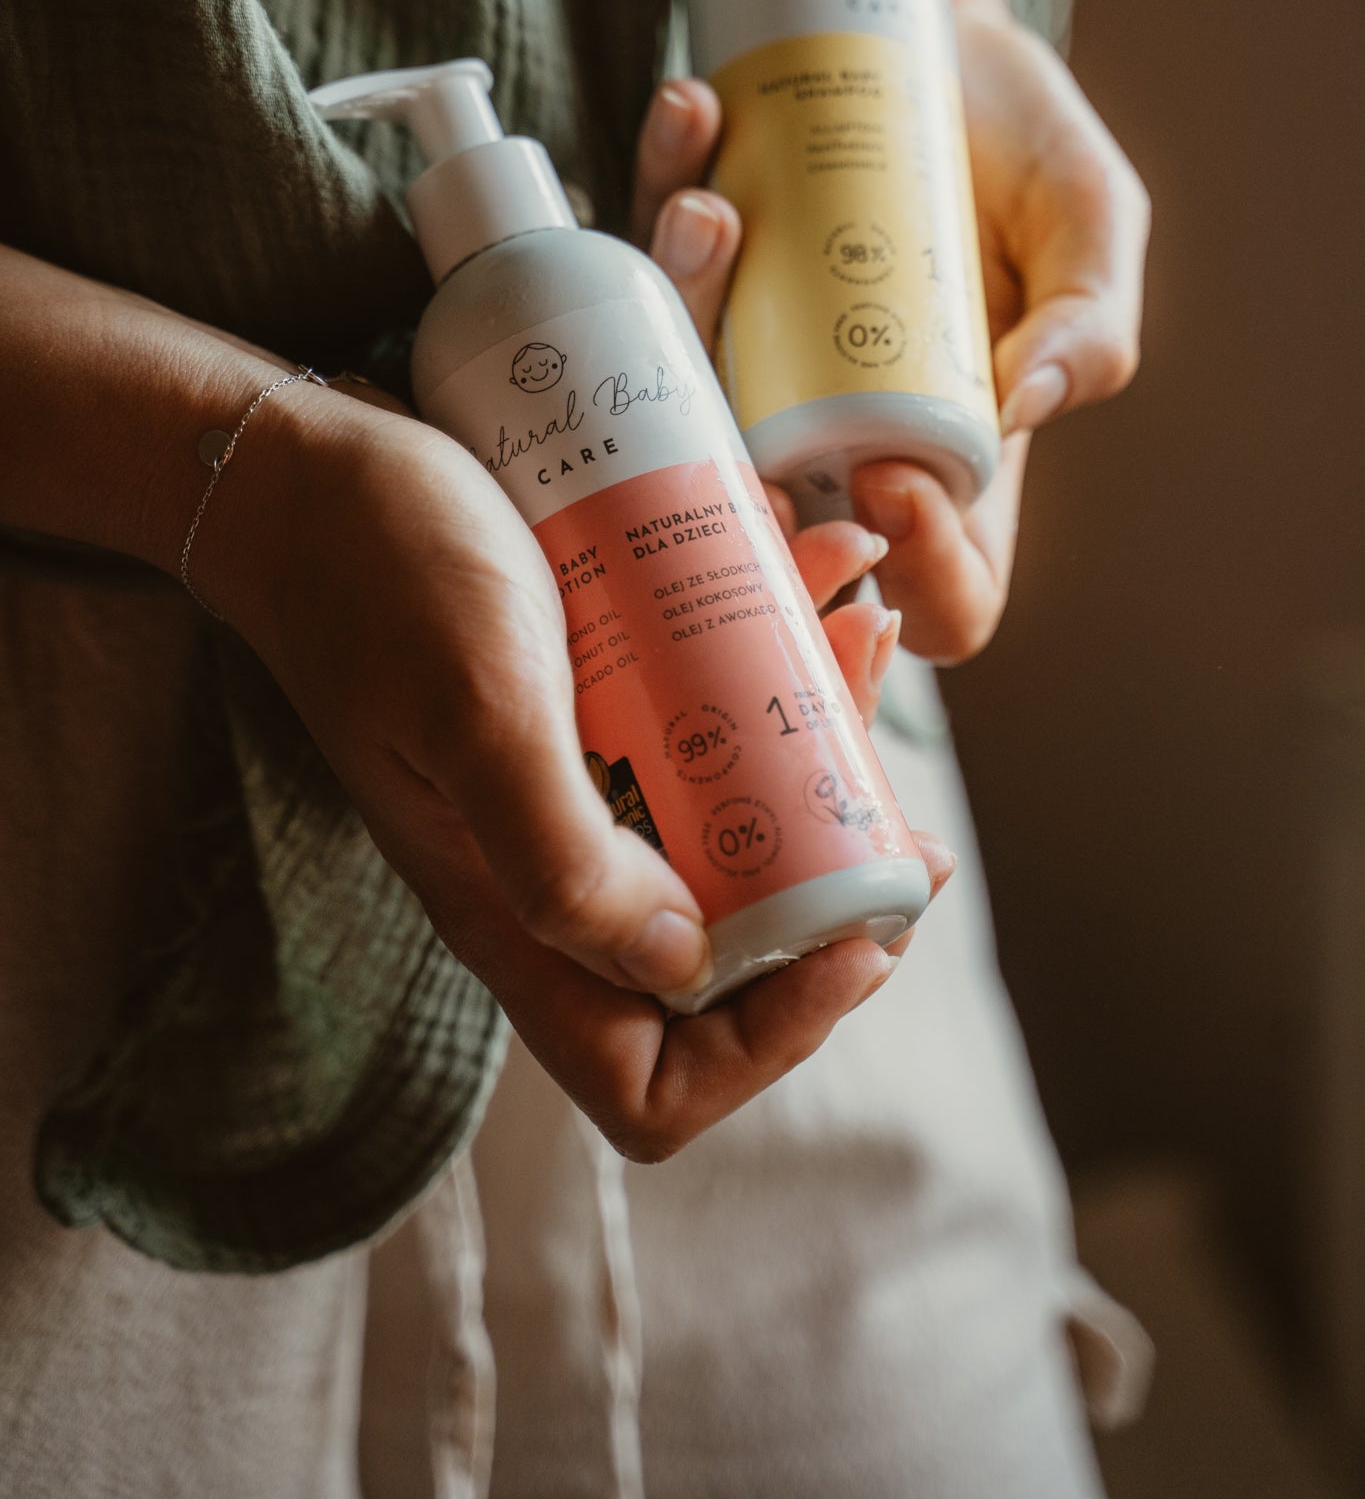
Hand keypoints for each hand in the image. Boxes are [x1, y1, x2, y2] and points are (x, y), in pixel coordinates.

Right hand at [189, 354, 948, 1164]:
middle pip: (726, 947)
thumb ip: (560, 859)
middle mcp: (554, 868)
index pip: (651, 1079)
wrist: (308, 466)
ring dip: (817, 740)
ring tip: (862, 628)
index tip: (855, 934)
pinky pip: (705, 713)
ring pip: (731, 818)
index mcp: (515, 915)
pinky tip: (808, 558)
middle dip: (830, 878)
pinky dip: (772, 650)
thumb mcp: (478, 713)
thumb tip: (688, 969)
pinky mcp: (593, 699)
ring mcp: (578, 782)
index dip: (770, 1039)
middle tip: (896, 808)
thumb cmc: (379, 578)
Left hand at [632, 0, 1149, 663]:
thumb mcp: (1092, 221)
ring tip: (715, 210)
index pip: (940, 588)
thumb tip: (1021, 405)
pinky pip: (644, 261)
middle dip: (740, 482)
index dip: (917, 573)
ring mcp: (749, 356)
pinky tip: (694, 112)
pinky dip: (659, 183)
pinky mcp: (690, 273)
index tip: (893, 479)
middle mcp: (832, 427)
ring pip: (685, 389)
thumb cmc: (1023, 146)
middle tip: (749, 400)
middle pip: (779, 521)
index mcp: (950, 452)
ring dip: (688, 303)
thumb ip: (1092, 319)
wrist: (939, 31)